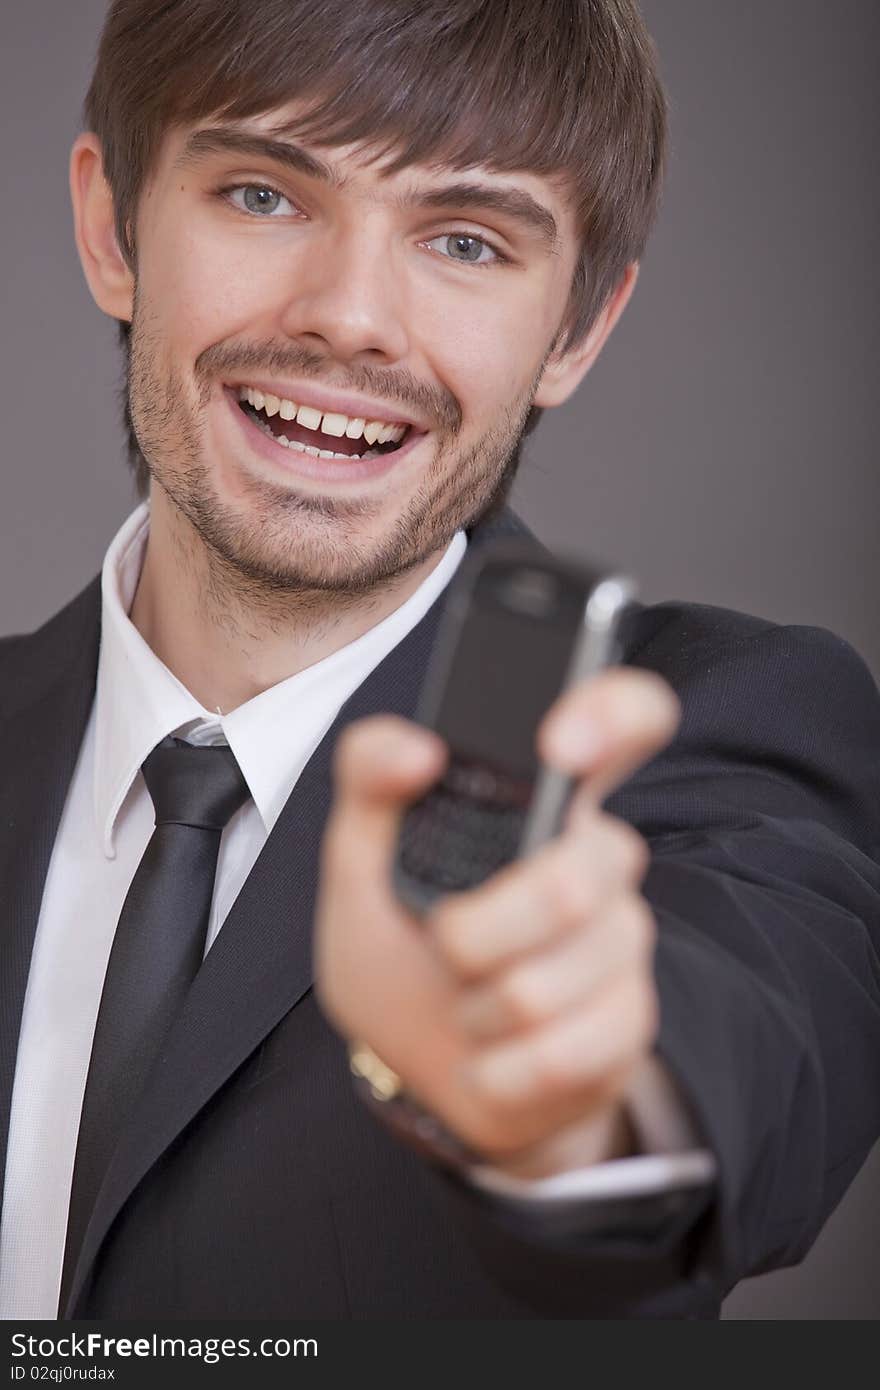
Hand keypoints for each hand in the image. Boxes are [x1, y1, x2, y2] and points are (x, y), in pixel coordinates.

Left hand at [314, 667, 680, 1178]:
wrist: (429, 1071)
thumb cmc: (402, 952)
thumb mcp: (358, 866)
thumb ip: (367, 783)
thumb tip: (417, 747)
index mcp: (544, 799)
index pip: (624, 717)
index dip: (611, 715)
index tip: (558, 747)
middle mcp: (600, 858)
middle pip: (569, 887)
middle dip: (473, 937)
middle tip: (444, 943)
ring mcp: (623, 941)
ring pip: (545, 986)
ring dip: (474, 1011)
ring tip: (468, 1002)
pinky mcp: (630, 1023)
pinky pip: (557, 1054)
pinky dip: (494, 1068)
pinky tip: (491, 1054)